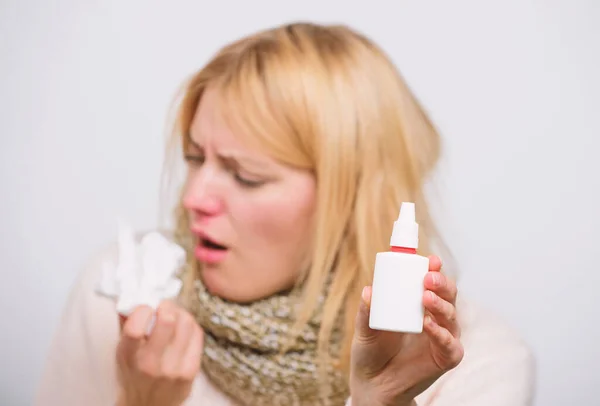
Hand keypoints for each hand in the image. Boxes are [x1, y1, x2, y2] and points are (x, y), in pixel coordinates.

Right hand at [116, 301, 203, 405]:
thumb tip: (132, 295)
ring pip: (186, 324)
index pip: (135, 328)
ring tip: (176, 315)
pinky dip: (191, 325)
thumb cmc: (135, 373)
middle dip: (167, 307)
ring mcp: (173, 369)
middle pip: (167, 322)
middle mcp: (150, 364)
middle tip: (164, 307)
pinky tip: (184, 328)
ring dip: (181, 313)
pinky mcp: (190, 372)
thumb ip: (126, 323)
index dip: (143, 310)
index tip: (146, 308)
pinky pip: (197, 335)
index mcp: (129, 357)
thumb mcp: (122, 351)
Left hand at [349, 256, 463, 405]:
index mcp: (418, 304)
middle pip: (448, 294)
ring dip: (440, 304)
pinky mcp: (446, 358)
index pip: (432, 282)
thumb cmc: (371, 350)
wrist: (373, 384)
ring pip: (451, 315)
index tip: (431, 260)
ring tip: (425, 298)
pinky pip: (450, 344)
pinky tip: (428, 325)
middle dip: (441, 283)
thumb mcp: (364, 327)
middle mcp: (435, 317)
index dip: (435, 269)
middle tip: (427, 278)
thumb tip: (368, 291)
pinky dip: (442, 334)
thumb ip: (366, 311)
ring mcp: (443, 337)